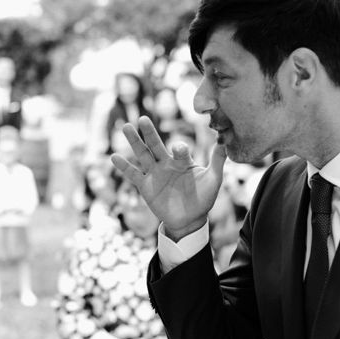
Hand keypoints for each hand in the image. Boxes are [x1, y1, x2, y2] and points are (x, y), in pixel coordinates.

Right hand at [111, 116, 227, 240]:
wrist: (189, 219)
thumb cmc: (203, 198)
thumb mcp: (213, 180)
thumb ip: (218, 162)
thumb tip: (225, 141)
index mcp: (182, 161)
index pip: (179, 151)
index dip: (179, 149)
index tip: (179, 149)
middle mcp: (167, 164)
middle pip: (156, 145)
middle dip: (150, 133)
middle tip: (143, 119)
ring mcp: (154, 174)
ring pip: (142, 155)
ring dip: (134, 142)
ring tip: (126, 127)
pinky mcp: (145, 187)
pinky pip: (133, 175)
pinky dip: (124, 167)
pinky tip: (114, 157)